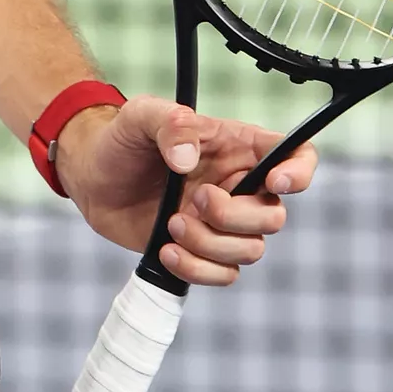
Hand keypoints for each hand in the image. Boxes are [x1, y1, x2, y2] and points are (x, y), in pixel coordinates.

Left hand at [51, 94, 316, 286]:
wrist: (92, 176)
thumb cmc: (123, 138)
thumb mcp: (142, 116)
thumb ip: (170, 125)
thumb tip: (188, 159)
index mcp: (238, 148)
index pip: (297, 155)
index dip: (300, 172)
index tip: (275, 181)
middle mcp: (239, 187)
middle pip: (273, 217)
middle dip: (233, 216)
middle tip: (194, 199)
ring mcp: (222, 223)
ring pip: (249, 251)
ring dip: (209, 244)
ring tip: (171, 223)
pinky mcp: (201, 251)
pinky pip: (223, 275)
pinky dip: (196, 269)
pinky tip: (166, 249)